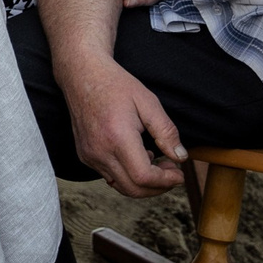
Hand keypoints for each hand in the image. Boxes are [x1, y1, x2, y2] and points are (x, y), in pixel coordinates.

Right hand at [61, 58, 187, 196]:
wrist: (82, 74)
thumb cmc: (115, 84)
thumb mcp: (148, 102)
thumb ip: (166, 132)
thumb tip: (180, 157)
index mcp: (117, 137)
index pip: (144, 176)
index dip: (166, 181)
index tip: (179, 174)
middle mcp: (99, 151)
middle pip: (133, 189)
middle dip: (158, 187)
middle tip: (172, 170)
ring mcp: (89, 155)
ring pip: (121, 186)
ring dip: (143, 183)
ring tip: (156, 161)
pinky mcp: (85, 155)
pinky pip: (110, 176)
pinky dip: (128, 175)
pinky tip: (137, 156)